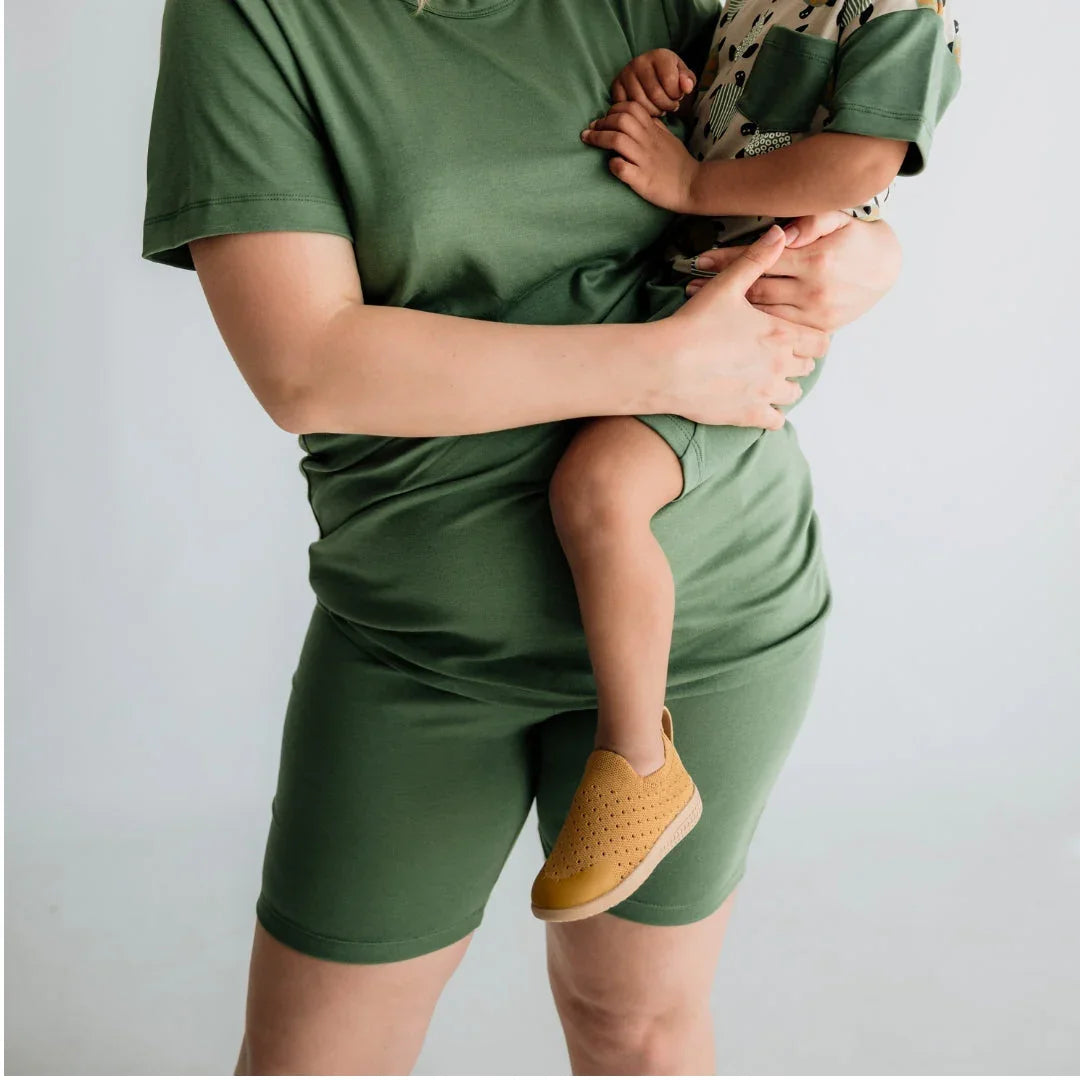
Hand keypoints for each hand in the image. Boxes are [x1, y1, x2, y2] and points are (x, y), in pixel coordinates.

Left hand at [581, 101, 699, 212]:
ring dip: (599, 138)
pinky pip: (622, 168)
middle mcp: (647, 142)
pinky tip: (611, 165)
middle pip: (620, 120)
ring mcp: (644, 161)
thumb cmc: (679, 163)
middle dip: (601, 122)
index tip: (604, 119)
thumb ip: (656, 126)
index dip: (613, 109)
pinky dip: (612, 165)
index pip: (631, 107)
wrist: (693, 186)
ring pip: (617, 140)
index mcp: (653, 131)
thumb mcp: (669, 138)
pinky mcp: (642, 180)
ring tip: (588, 140)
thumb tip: (645, 116)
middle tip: (591, 130)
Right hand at [611, 48, 695, 115]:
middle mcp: (640, 61)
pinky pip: (627, 107)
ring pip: (641, 103)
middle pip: (655, 94)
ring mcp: (625, 73)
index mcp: (659, 55)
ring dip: (654, 112)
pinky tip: (646, 110)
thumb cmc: (668, 77)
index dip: (676, 95)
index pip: (670, 82)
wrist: (649, 74)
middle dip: (666, 106)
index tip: (677, 97)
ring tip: (660, 109)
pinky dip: (639, 113)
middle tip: (669, 107)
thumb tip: (686, 87)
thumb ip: (688, 80)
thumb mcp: (682, 76)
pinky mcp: (615, 86)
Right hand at [661, 225, 828, 429]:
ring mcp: (765, 393)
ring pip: (793, 394)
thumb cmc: (694, 323)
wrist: (665, 365)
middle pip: (808, 367)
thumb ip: (757, 259)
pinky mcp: (749, 415)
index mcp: (781, 334)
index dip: (811, 338)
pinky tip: (756, 402)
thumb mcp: (726, 285)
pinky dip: (771, 414)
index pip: (820, 341)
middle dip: (796, 360)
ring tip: (765, 379)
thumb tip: (780, 232)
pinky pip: (776, 421)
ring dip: (784, 386)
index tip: (795, 336)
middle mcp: (780, 366)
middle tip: (775, 354)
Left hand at [685, 213, 902, 332]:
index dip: (727, 259)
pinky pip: (780, 329)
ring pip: (764, 312)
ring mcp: (816, 314)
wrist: (888, 267)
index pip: (760, 259)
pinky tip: (732, 324)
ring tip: (701, 305)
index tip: (700, 260)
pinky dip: (754, 325)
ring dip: (731, 310)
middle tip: (691, 285)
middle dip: (721, 287)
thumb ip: (810, 222)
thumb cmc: (856, 238)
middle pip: (755, 288)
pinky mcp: (819, 329)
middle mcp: (813, 291)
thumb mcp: (837, 219)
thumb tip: (781, 233)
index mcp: (814, 261)